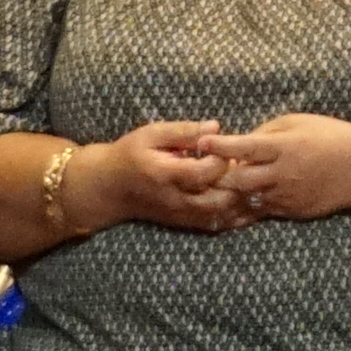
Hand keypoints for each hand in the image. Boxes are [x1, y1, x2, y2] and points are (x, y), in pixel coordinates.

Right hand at [73, 120, 254, 236]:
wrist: (111, 188)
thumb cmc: (131, 154)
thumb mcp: (152, 134)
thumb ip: (184, 131)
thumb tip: (216, 127)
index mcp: (166, 174)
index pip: (206, 171)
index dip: (222, 157)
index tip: (222, 146)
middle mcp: (176, 199)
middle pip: (220, 198)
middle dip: (236, 180)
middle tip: (235, 163)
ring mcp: (182, 215)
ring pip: (222, 214)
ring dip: (238, 197)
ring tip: (239, 178)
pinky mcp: (185, 223)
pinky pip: (217, 224)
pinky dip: (233, 213)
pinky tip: (239, 197)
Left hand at [221, 113, 350, 221]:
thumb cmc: (330, 136)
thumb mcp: (297, 122)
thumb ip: (266, 132)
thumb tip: (240, 143)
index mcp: (285, 147)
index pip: (244, 147)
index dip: (220, 145)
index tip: (202, 142)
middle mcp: (283, 174)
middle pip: (238, 180)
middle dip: (219, 175)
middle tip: (208, 168)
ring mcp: (288, 196)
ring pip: (247, 199)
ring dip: (231, 192)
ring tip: (219, 184)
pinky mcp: (293, 211)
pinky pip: (262, 211)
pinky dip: (248, 204)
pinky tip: (239, 198)